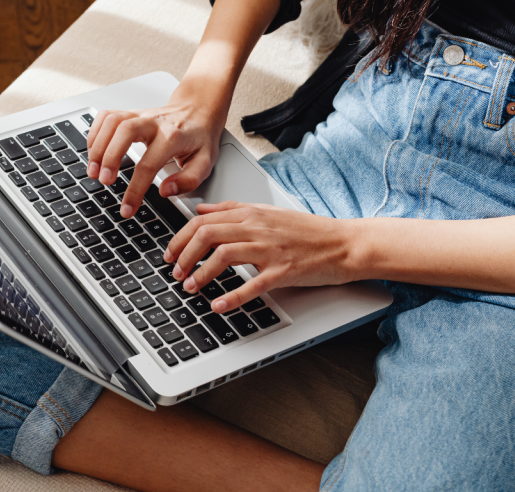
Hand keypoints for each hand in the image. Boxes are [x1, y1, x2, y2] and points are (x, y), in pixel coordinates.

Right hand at [85, 77, 228, 217]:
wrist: (199, 109)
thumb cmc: (200, 137)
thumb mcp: (205, 162)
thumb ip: (188, 180)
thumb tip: (165, 191)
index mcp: (173, 137)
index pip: (149, 165)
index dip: (135, 190)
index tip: (127, 208)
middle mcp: (154, 122)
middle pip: (124, 131)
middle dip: (109, 157)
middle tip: (103, 181)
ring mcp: (140, 114)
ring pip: (112, 121)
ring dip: (97, 146)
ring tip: (93, 170)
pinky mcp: (130, 112)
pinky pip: (106, 116)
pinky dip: (95, 133)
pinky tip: (93, 151)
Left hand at [163, 201, 360, 312]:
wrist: (344, 243)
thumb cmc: (308, 231)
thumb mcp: (267, 212)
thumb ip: (232, 210)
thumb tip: (201, 210)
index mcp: (251, 213)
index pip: (203, 220)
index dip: (180, 237)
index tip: (170, 252)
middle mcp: (258, 227)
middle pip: (207, 234)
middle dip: (184, 255)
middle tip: (174, 272)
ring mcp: (270, 249)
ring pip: (224, 255)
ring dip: (201, 273)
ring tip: (190, 287)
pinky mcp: (284, 271)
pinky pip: (252, 284)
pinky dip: (231, 296)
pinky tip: (217, 305)